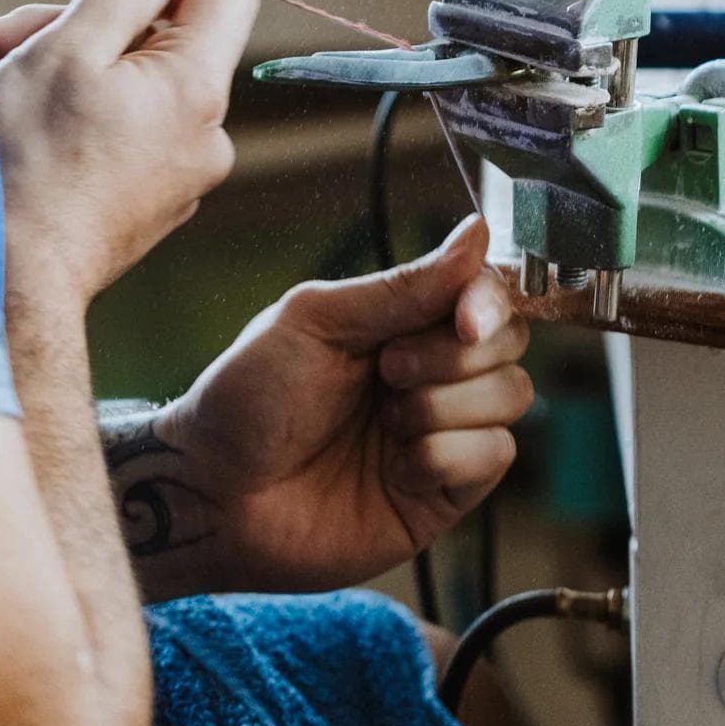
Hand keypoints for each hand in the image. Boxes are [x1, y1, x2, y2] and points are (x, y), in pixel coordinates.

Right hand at [0, 0, 256, 304]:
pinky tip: (14, 125)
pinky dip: (74, 118)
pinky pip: (123, 134)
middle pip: (164, 40)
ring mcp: (177, 176)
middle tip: (6, 42)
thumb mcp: (67, 48)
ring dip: (65, 71)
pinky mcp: (144, 204)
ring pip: (132, 87)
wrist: (7, 283)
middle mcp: (205, 134)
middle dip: (84, 29)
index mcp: (198, 88)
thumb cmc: (29, 164)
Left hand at [126, 217, 531, 599]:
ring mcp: (442, 432)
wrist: (212, 495)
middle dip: (456, 354)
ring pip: (512, 397)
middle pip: (511, 342)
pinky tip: (395, 467)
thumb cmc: (248, 397)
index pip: (486, 291)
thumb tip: (479, 230)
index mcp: (403, 321)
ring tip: (385, 421)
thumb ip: (405, 285)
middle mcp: (431, 372)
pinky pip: (494, 458)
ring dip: (445, 406)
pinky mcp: (443, 493)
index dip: (489, 300)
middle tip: (387, 370)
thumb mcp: (318, 320)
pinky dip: (445, 456)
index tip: (463, 319)